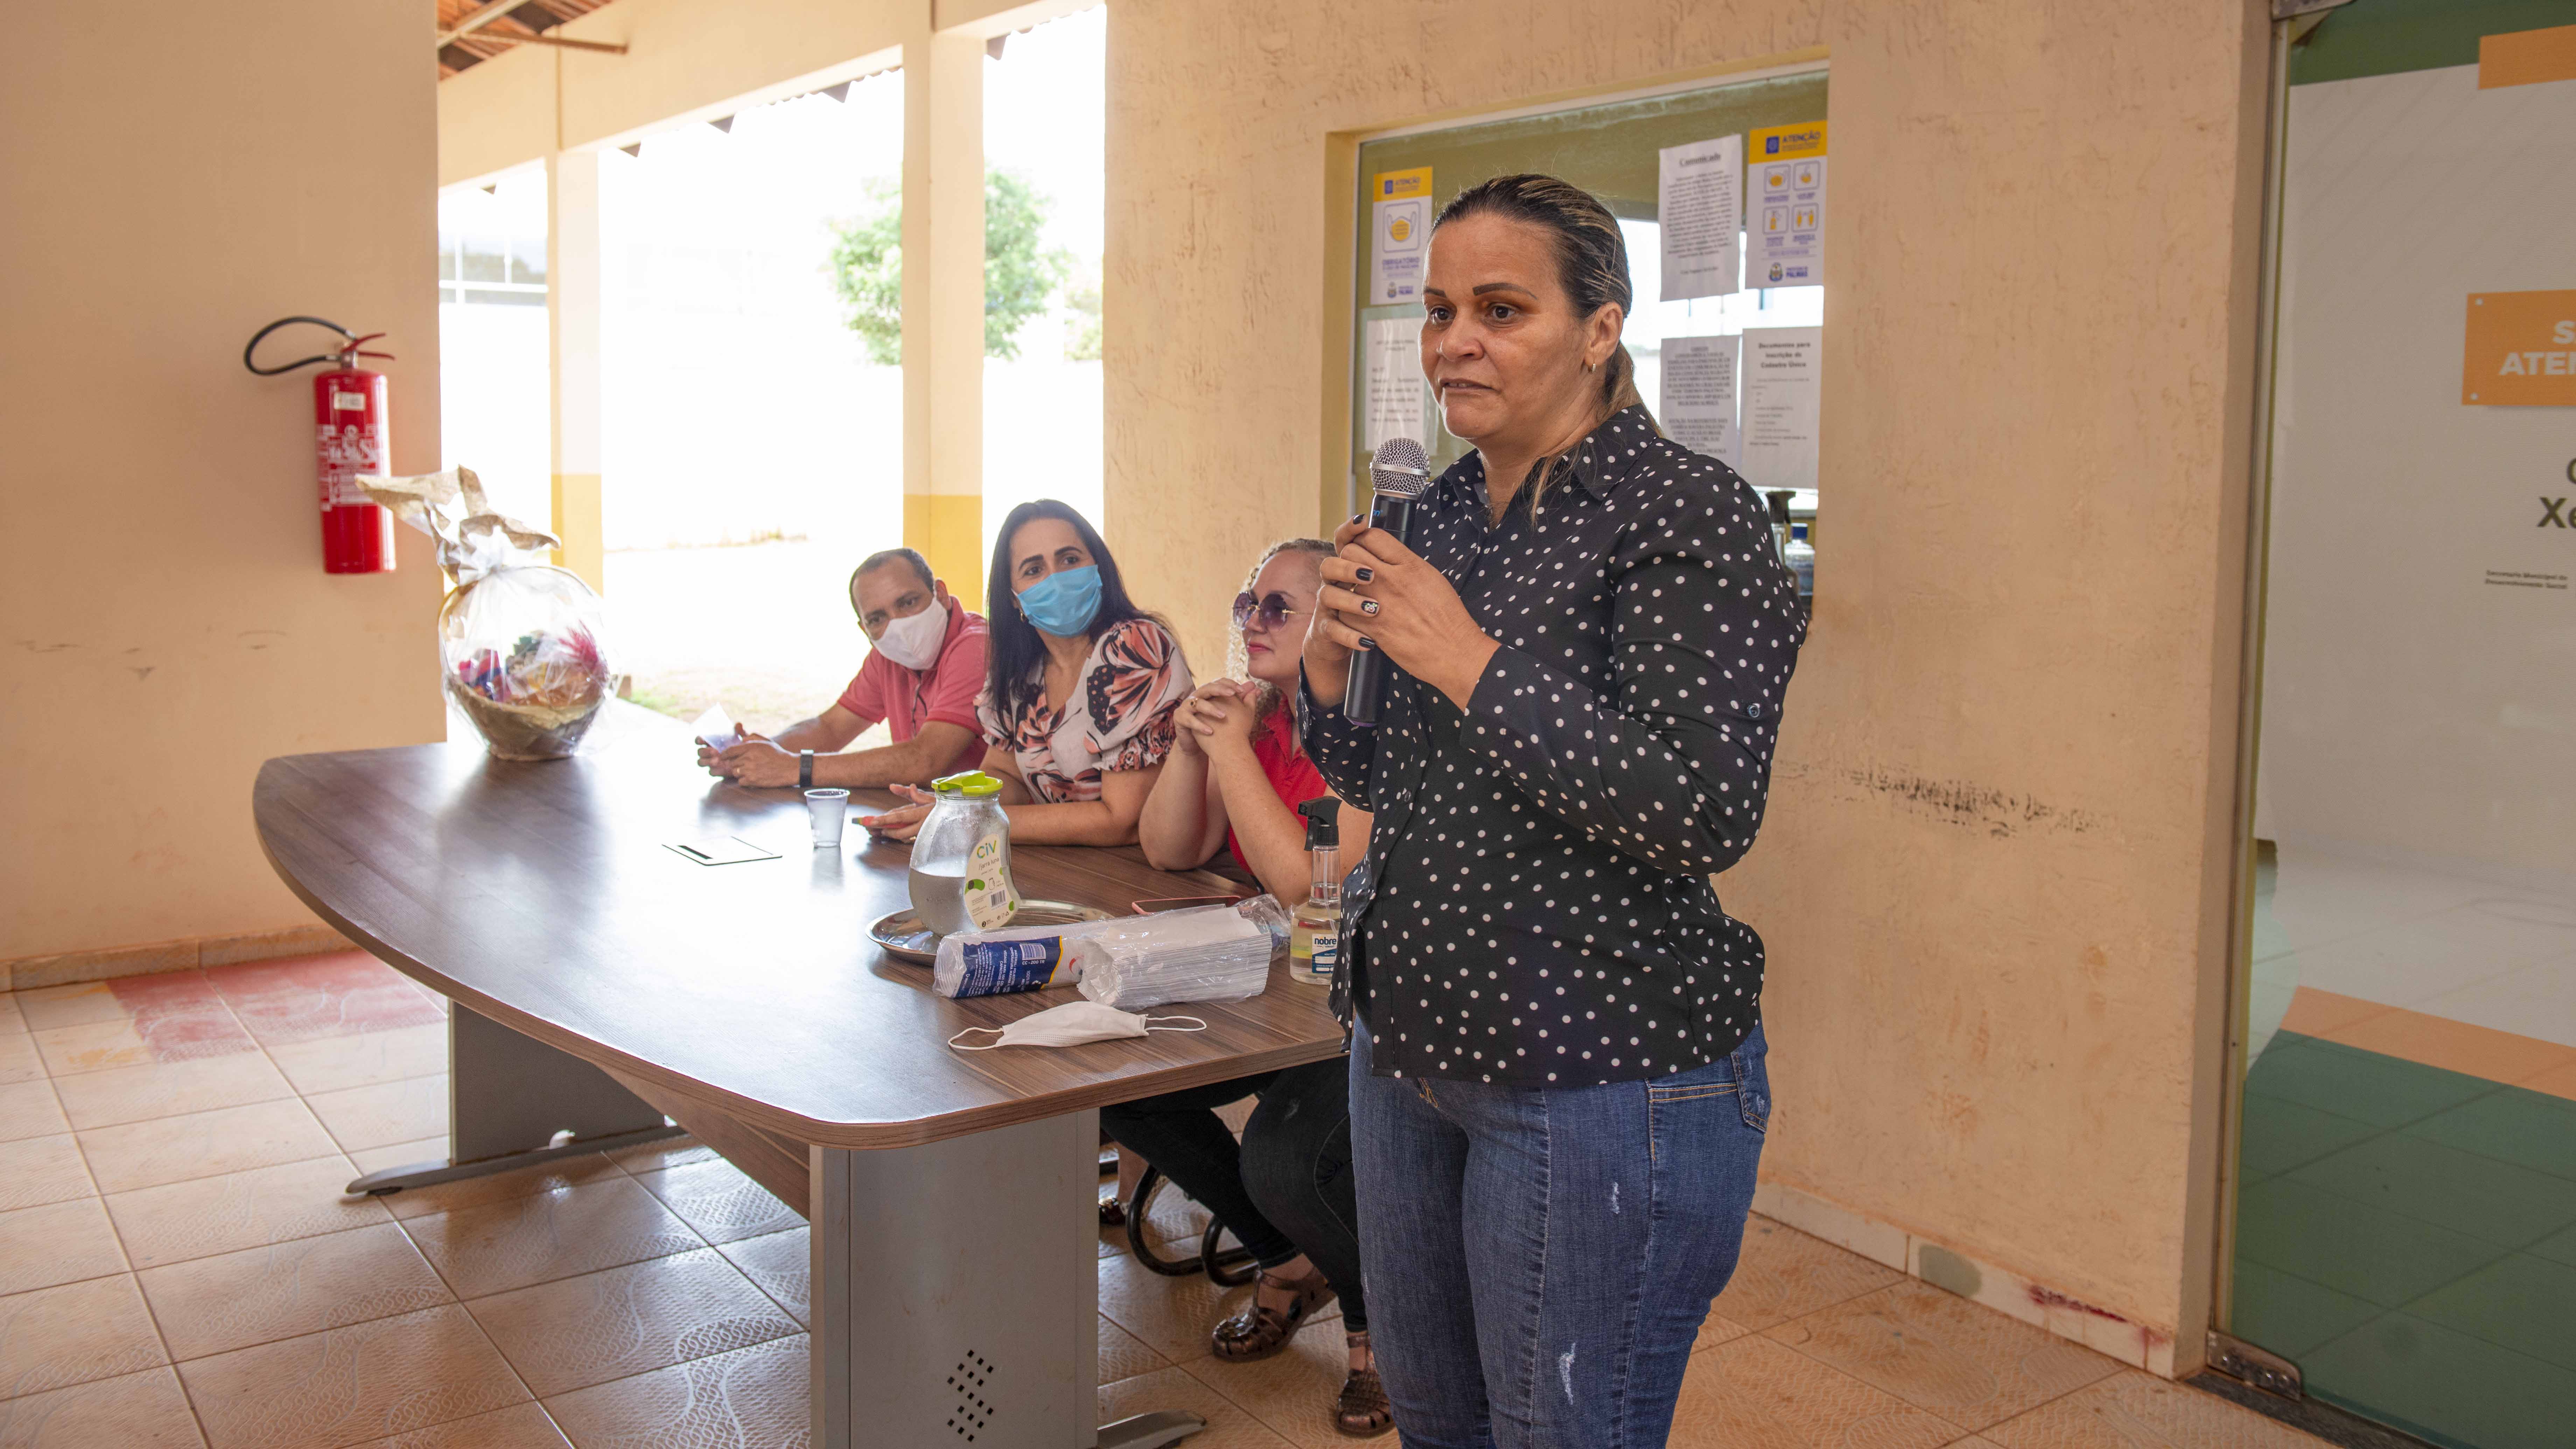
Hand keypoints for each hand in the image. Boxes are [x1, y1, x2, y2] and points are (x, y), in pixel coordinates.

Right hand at [695, 721, 750, 773]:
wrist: (745, 760)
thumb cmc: (738, 746)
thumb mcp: (740, 738)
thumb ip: (739, 732)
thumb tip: (738, 725)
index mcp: (709, 742)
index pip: (699, 740)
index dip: (699, 739)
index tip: (703, 739)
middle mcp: (707, 752)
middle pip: (700, 752)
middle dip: (705, 751)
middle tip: (715, 751)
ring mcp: (709, 762)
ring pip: (701, 762)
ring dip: (708, 761)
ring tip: (717, 760)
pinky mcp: (715, 770)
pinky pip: (711, 771)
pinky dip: (716, 770)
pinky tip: (723, 768)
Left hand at [717, 735, 800, 787]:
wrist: (790, 768)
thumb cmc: (778, 754)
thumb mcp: (766, 741)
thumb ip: (752, 737)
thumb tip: (741, 739)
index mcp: (751, 747)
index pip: (730, 750)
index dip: (724, 754)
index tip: (722, 757)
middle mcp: (748, 758)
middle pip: (732, 762)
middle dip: (736, 764)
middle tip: (745, 765)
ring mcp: (750, 770)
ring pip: (735, 772)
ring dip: (740, 772)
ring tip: (751, 771)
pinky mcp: (752, 781)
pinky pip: (740, 781)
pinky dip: (745, 781)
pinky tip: (754, 777)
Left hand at [860, 784, 935, 840]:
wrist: (961, 813)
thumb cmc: (942, 802)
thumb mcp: (924, 794)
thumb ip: (906, 792)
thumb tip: (891, 786)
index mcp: (922, 811)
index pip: (899, 816)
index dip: (884, 819)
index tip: (872, 821)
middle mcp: (924, 824)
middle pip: (900, 831)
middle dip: (886, 831)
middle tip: (874, 830)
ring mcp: (926, 832)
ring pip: (905, 837)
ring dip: (892, 834)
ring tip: (883, 831)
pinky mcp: (928, 837)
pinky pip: (911, 838)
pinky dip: (901, 836)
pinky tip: (895, 834)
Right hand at [1173, 680, 1257, 756]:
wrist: (1195, 743)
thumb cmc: (1213, 725)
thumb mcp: (1228, 712)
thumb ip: (1240, 700)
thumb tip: (1254, 687)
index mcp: (1208, 693)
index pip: (1218, 682)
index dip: (1230, 684)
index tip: (1243, 690)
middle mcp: (1197, 696)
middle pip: (1207, 687)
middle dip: (1220, 690)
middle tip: (1233, 695)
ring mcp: (1186, 706)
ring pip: (1197, 703)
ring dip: (1210, 708)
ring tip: (1223, 716)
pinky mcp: (1179, 718)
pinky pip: (1189, 719)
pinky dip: (1199, 725)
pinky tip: (1210, 731)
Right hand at [1301, 516, 1370, 696]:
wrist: (1344, 640)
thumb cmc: (1367, 607)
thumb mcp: (1378, 583)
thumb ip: (1383, 563)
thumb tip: (1402, 544)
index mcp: (1348, 568)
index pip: (1343, 542)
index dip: (1349, 530)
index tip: (1362, 520)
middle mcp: (1333, 583)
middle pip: (1330, 565)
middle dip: (1348, 567)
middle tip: (1371, 575)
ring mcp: (1327, 607)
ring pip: (1328, 596)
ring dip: (1351, 601)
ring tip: (1374, 609)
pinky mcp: (1327, 630)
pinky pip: (1334, 630)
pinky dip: (1351, 636)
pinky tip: (1368, 641)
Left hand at [1316, 524, 1498, 705]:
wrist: (1452, 652)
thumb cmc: (1447, 617)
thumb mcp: (1431, 578)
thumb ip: (1406, 564)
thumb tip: (1389, 556)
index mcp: (1408, 564)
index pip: (1371, 535)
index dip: (1364, 541)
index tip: (1366, 551)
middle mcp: (1390, 579)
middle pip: (1350, 553)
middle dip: (1350, 562)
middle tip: (1357, 574)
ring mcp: (1377, 603)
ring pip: (1342, 583)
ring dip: (1346, 590)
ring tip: (1359, 599)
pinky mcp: (1369, 628)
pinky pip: (1343, 614)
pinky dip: (1349, 617)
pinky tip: (1362, 621)